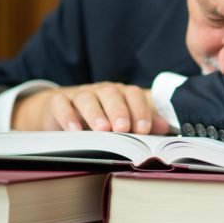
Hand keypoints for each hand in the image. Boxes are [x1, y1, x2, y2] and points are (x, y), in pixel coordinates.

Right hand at [12, 82, 169, 133]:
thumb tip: (166, 128)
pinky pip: (61, 104)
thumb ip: (143, 123)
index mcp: (120, 94)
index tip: (144, 130)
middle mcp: (101, 91)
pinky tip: (74, 130)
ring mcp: (79, 95)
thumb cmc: (99, 119)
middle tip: (123, 128)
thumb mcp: (121, 122)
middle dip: (119, 111)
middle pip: (111, 94)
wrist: (62, 112)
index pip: (133, 95)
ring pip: (87, 98)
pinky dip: (67, 116)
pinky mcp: (58, 102)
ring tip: (102, 130)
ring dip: (95, 113)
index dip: (140, 111)